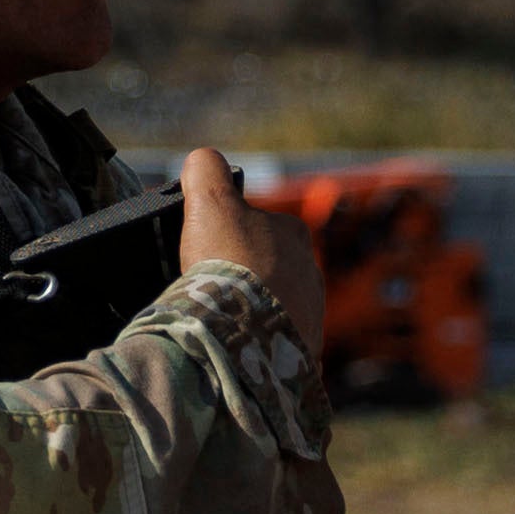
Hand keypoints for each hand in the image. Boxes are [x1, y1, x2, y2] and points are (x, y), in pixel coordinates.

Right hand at [174, 150, 328, 354]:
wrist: (244, 335)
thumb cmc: (229, 262)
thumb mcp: (210, 200)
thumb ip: (206, 170)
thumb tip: (203, 160)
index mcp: (294, 233)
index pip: (256, 227)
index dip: (225, 237)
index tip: (205, 254)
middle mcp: (311, 272)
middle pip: (268, 270)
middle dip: (243, 278)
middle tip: (210, 291)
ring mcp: (311, 316)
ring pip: (273, 308)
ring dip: (250, 314)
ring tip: (220, 324)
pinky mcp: (302, 353)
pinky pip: (276, 344)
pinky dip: (256, 344)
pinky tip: (234, 348)